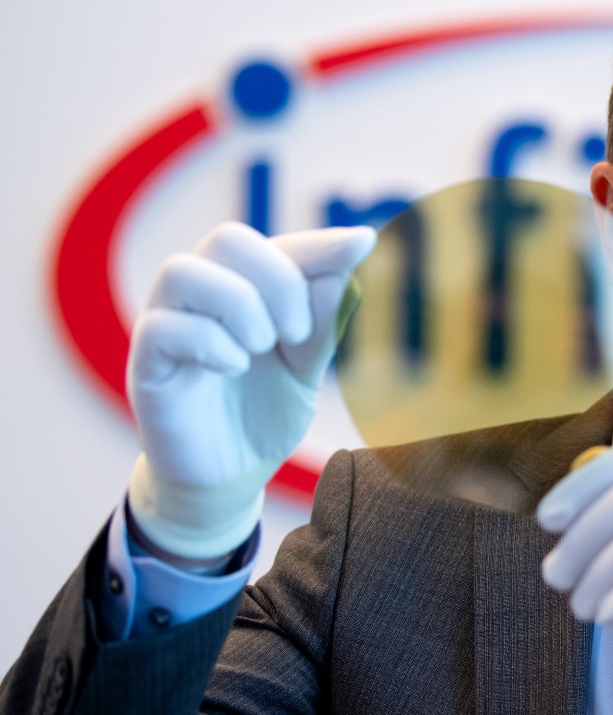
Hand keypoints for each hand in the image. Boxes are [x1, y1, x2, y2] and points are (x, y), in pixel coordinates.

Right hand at [126, 222, 375, 558]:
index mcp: (244, 288)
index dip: (321, 243)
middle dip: (277, 279)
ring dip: (239, 305)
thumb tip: (347, 263)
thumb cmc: (265, 411)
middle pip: (227, 239)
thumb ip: (322, 321)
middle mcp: (202, 296)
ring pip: (182, 271)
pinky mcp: (145, 364)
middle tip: (297, 334)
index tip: (364, 244)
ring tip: (263, 348)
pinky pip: (162, 327)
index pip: (279, 245)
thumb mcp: (307, 368)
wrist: (232, 475)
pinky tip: (235, 368)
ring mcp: (168, 325)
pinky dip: (210, 343)